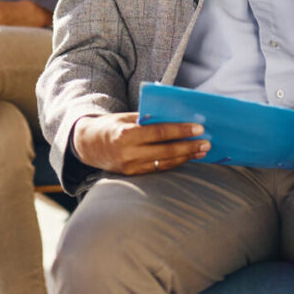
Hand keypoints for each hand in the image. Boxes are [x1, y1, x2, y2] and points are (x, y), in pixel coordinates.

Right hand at [70, 112, 209, 174]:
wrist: (88, 145)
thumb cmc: (110, 126)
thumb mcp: (126, 117)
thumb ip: (147, 119)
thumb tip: (174, 117)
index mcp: (126, 134)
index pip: (159, 132)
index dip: (180, 131)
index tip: (198, 128)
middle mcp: (128, 152)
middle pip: (165, 150)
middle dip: (188, 146)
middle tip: (206, 142)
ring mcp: (130, 167)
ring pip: (164, 162)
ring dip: (185, 157)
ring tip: (201, 151)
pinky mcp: (132, 175)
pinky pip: (157, 169)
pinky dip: (173, 163)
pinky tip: (185, 158)